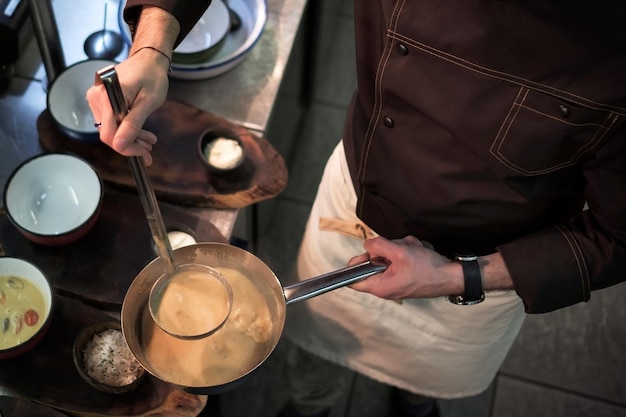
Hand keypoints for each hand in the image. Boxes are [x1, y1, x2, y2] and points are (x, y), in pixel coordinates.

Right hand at [86, 56, 167, 165]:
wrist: (148, 60)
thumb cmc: (151, 76)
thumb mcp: (148, 102)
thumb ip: (133, 124)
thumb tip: (119, 145)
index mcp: (107, 96)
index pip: (109, 134)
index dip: (126, 147)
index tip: (143, 152)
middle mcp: (97, 97)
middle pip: (109, 133)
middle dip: (131, 144)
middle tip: (149, 149)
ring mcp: (97, 99)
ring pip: (111, 129)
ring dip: (131, 138)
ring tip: (149, 141)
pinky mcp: (101, 101)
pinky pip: (112, 121)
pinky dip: (127, 129)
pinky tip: (141, 133)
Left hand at [348, 235, 462, 299]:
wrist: (451, 276)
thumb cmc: (428, 269)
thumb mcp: (400, 253)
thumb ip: (379, 246)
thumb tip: (367, 245)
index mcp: (380, 286)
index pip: (353, 280)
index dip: (355, 264)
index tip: (365, 253)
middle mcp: (386, 286)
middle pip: (373, 262)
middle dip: (385, 250)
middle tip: (398, 250)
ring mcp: (396, 280)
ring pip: (388, 256)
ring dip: (400, 248)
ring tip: (413, 251)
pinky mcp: (405, 275)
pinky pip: (399, 258)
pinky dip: (408, 252)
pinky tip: (418, 253)